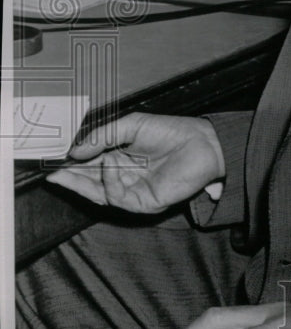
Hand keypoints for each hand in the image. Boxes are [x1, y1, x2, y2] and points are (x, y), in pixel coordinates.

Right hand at [47, 113, 224, 212]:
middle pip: (89, 182)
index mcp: (120, 158)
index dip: (70, 165)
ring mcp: (133, 191)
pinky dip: (110, 182)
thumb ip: (103, 137)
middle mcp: (124, 177)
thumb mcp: (131, 126)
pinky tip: (110, 164)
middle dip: (69, 177)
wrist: (201, 143)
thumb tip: (76, 150)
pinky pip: (118, 197)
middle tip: (52, 171)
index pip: (89, 166)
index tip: (52, 160)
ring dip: (83, 181)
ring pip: (99, 193)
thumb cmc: (171, 132)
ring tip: (71, 167)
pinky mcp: (144, 202)